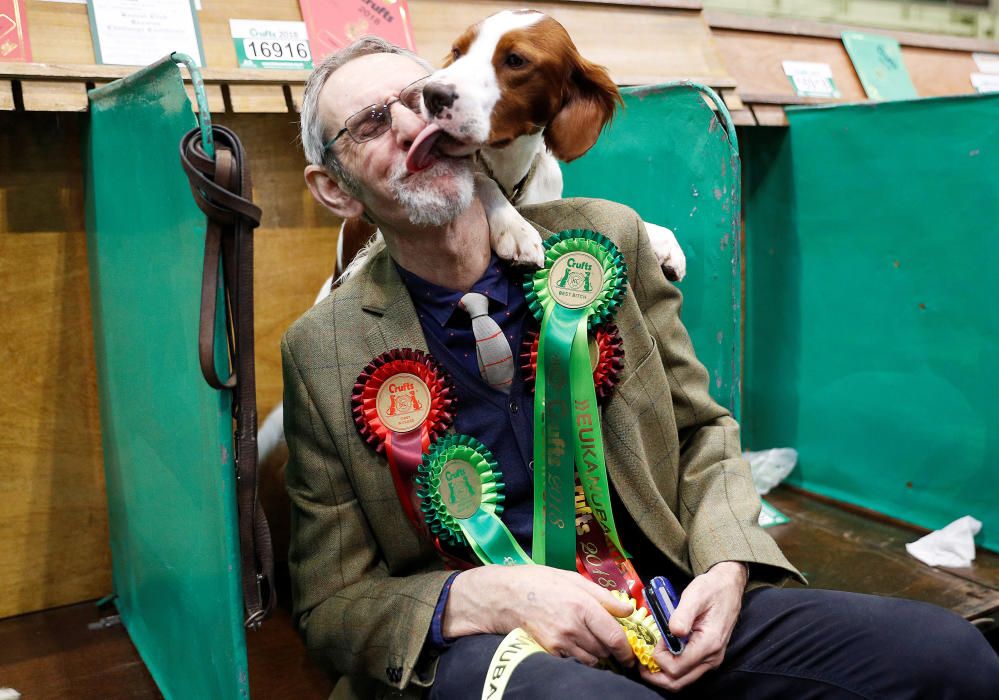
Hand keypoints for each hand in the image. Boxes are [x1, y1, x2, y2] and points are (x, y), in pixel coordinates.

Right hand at [444, 564, 635, 667]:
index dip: (626, 650)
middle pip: (605, 650)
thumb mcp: (573, 579)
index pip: (614, 636)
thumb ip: (603, 595)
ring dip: (596, 654)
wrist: (505, 596)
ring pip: (591, 659)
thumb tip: (627, 609)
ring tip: (590, 642)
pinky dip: (579, 657)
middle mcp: (574, 626)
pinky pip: (573, 661)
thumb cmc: (539, 582)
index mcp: (583, 605)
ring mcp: (561, 641)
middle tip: (607, 641)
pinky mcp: (549, 651)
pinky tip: (574, 645)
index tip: (630, 654)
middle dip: (610, 648)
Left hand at [639, 561, 746, 691]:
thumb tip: (673, 631)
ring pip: (682, 681)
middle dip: (656, 676)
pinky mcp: (707, 657)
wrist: (728, 587)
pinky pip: (686, 672)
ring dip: (662, 675)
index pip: (677, 667)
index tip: (656, 640)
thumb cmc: (712, 589)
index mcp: (709, 644)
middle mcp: (711, 658)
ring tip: (647, 660)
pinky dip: (671, 669)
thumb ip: (683, 614)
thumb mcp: (695, 595)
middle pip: (678, 682)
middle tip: (639, 662)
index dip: (659, 657)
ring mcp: (710, 660)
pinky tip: (661, 656)